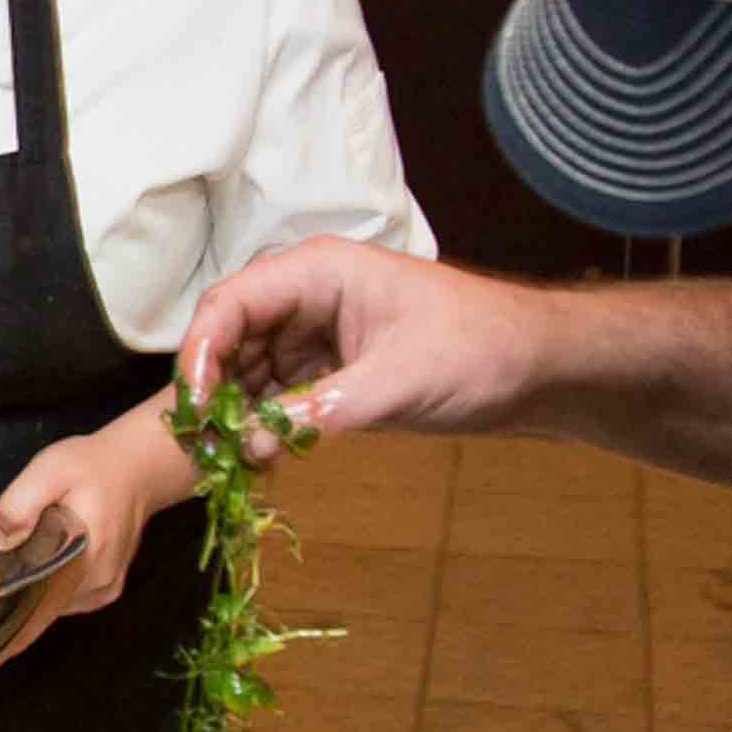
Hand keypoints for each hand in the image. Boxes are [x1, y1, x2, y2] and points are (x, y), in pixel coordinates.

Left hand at [0, 408, 177, 666]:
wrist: (140, 466)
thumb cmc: (93, 466)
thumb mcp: (50, 470)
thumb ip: (20, 504)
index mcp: (84, 561)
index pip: (43, 611)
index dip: (15, 637)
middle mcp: (97, 584)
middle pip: (45, 612)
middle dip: (13, 616)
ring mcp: (105, 588)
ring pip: (56, 606)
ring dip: (30, 603)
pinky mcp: (107, 585)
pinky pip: (68, 598)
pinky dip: (47, 594)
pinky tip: (30, 580)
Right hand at [178, 239, 554, 460]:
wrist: (538, 366)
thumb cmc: (480, 352)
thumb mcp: (395, 383)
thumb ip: (317, 412)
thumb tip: (248, 446)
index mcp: (318, 272)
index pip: (228, 305)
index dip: (199, 355)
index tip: (193, 410)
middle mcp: (307, 295)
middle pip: (228, 336)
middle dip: (212, 389)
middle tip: (206, 446)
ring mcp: (316, 329)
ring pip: (247, 367)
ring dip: (236, 410)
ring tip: (231, 458)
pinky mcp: (330, 363)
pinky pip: (276, 389)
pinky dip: (264, 420)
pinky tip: (260, 455)